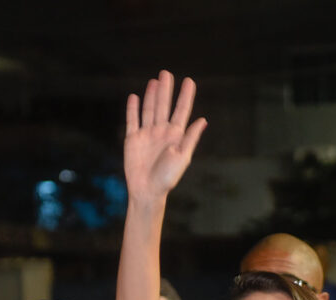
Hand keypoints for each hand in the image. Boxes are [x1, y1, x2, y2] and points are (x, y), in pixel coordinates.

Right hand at [124, 70, 206, 201]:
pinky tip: (135, 97)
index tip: (189, 81)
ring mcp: (146, 135)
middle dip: (166, 90)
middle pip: (164, 106)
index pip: (181, 111)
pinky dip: (133, 109)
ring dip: (152, 95)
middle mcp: (161, 132)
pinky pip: (132, 121)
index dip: (185, 96)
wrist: (147, 191)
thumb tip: (203, 120)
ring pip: (149, 110)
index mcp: (175, 135)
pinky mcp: (133, 140)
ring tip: (154, 81)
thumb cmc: (168, 178)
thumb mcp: (183, 157)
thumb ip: (191, 137)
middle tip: (167, 73)